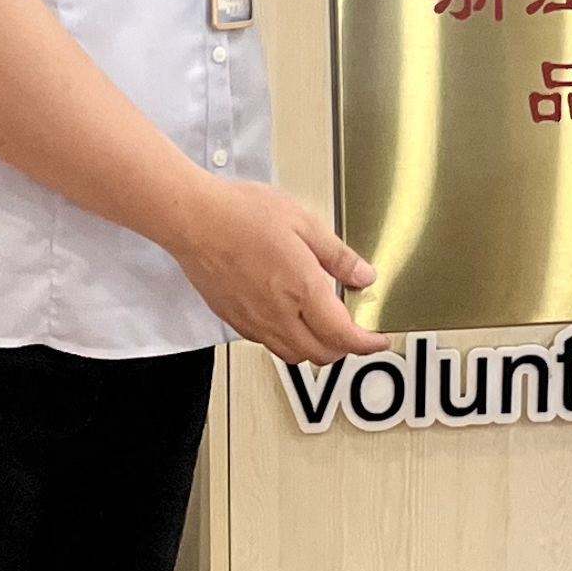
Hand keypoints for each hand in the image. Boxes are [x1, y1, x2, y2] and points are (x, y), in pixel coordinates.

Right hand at [168, 177, 387, 361]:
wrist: (194, 220)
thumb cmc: (241, 214)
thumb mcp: (304, 223)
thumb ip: (338, 256)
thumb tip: (363, 276)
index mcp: (302, 290)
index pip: (343, 336)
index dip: (367, 344)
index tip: (377, 340)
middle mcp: (278, 314)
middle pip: (320, 354)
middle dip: (344, 349)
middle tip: (354, 331)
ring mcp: (254, 321)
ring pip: (293, 355)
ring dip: (315, 349)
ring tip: (324, 327)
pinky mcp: (234, 320)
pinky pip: (268, 344)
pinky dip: (287, 341)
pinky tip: (289, 317)